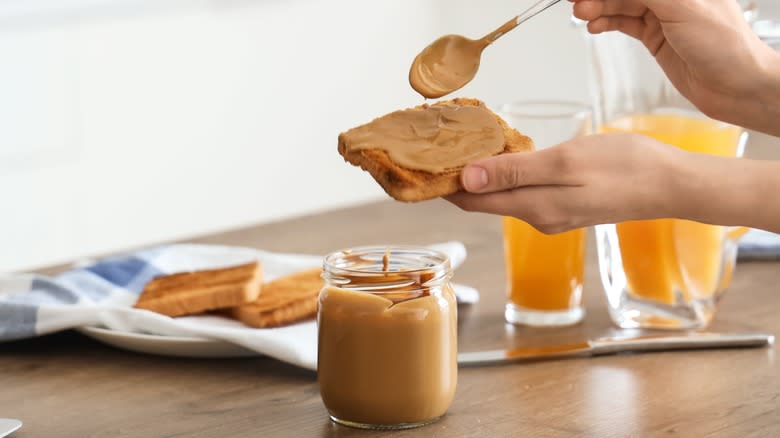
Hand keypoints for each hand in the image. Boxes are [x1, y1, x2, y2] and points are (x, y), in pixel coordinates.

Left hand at [446, 134, 689, 233]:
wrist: (670, 185)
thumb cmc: (623, 167)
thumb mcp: (563, 163)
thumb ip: (513, 172)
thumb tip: (465, 179)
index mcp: (532, 208)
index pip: (472, 203)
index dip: (445, 186)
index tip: (424, 165)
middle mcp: (537, 218)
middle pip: (484, 202)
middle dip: (459, 181)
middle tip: (439, 150)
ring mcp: (552, 216)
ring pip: (504, 197)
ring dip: (483, 178)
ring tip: (465, 150)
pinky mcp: (566, 208)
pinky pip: (525, 194)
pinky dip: (508, 178)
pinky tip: (506, 159)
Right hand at [572, 0, 779, 135]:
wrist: (737, 86)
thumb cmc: (726, 46)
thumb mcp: (683, 7)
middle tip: (576, 2)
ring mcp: (662, 15)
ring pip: (620, 5)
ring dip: (598, 8)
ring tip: (581, 14)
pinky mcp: (655, 37)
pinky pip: (623, 23)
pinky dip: (606, 23)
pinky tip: (593, 26)